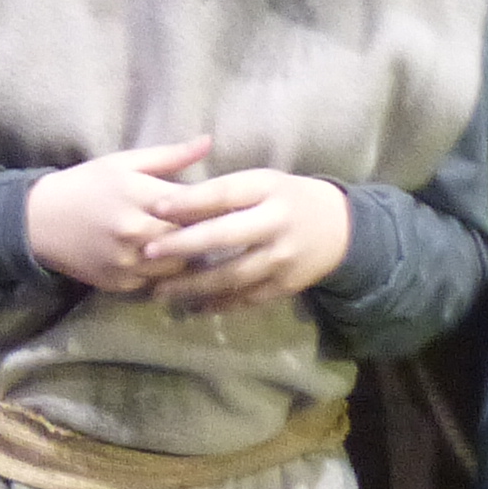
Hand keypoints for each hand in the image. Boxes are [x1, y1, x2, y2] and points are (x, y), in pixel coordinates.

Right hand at [22, 137, 217, 292]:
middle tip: (226, 229)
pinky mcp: (120, 284)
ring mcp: (127, 262)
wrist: (40, 221)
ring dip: (191, 258)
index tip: (233, 205)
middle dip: (208, 235)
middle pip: (191, 239)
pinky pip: (157, 284)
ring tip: (203, 248)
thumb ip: (170, 156)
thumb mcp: (125, 162)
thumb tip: (209, 142)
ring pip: (179, 267)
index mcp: (139, 194)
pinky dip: (168, 275)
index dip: (217, 206)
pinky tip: (174, 265)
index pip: (194, 205)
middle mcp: (134, 231)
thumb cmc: (87, 184)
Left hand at [140, 169, 351, 310]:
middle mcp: (276, 223)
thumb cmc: (286, 198)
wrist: (339, 228)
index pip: (224, 193)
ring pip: (231, 275)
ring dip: (193, 285)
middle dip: (183, 246)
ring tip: (160, 290)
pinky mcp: (285, 286)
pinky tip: (194, 306)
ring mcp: (282, 258)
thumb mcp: (261, 182)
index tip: (156, 207)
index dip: (190, 200)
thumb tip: (173, 204)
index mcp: (268, 189)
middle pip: (224, 236)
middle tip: (148, 252)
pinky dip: (219, 304)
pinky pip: (246, 298)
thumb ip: (224, 192)